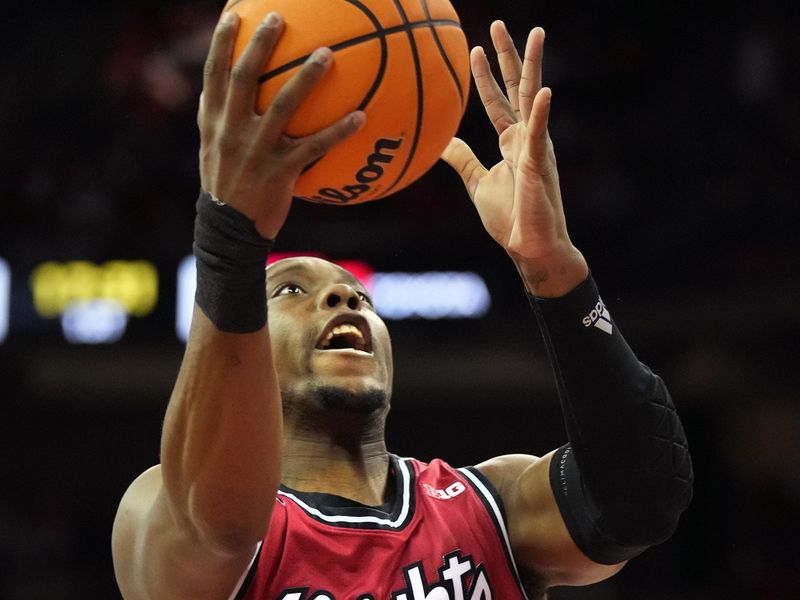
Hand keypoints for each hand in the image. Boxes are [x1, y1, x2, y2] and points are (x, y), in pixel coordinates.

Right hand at [199, 11, 365, 238]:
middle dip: (259, 45)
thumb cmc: (225, 182)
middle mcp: (231, 130)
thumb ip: (218, 115)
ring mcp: (256, 150)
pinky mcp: (280, 172)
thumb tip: (222, 84)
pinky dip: (338, 131)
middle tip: (278, 17)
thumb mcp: (212, 146)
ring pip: (282, 107)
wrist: (229, 229)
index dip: (221, 41)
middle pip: (244, 78)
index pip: (213, 73)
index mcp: (214, 121)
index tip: (234, 12)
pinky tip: (361, 116)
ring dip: (305, 78)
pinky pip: (314, 147)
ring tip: (327, 54)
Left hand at [442, 22, 587, 295]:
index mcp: (511, 142)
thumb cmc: (510, 218)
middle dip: (508, 56)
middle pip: (516, 88)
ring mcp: (536, 147)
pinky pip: (541, 134)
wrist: (530, 246)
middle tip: (498, 24)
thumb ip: (464, 159)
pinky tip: (544, 91)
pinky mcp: (540, 164)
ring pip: (533, 99)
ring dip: (533, 66)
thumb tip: (443, 141)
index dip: (485, 76)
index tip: (475, 49)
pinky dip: (543, 113)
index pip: (496, 101)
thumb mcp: (478, 182)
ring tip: (536, 33)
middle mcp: (526, 137)